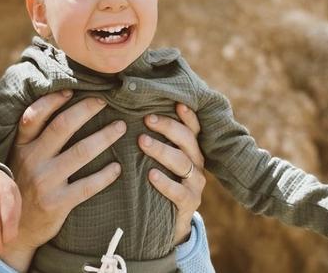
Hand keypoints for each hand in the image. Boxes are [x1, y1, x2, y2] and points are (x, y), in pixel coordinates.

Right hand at [0, 90, 124, 270]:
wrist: (15, 230)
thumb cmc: (22, 185)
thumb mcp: (19, 159)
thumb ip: (33, 137)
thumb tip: (59, 105)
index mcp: (21, 147)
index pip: (34, 116)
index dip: (53, 100)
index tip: (72, 90)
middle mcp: (31, 161)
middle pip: (63, 127)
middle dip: (87, 110)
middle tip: (105, 101)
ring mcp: (45, 182)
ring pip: (81, 152)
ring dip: (105, 136)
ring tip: (121, 127)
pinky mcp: (57, 203)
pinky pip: (88, 185)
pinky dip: (105, 175)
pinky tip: (118, 167)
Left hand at [139, 103, 205, 243]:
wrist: (170, 225)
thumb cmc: (159, 185)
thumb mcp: (160, 163)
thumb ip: (153, 142)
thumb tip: (131, 116)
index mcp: (191, 151)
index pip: (193, 129)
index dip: (187, 116)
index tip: (176, 103)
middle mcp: (196, 164)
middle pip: (187, 140)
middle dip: (168, 127)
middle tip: (147, 118)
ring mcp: (195, 184)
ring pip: (182, 162)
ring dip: (161, 150)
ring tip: (142, 142)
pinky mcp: (189, 203)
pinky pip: (179, 191)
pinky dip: (165, 182)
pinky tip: (151, 175)